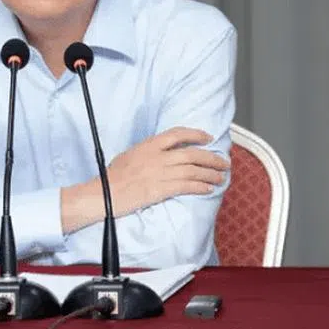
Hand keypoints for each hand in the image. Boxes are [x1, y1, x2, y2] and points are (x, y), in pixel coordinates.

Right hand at [104, 126, 228, 216]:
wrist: (105, 194)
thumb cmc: (113, 177)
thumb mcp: (130, 155)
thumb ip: (148, 152)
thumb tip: (162, 153)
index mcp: (149, 145)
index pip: (178, 134)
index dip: (196, 135)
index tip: (208, 138)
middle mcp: (157, 156)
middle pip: (192, 154)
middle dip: (211, 158)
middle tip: (223, 163)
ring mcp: (160, 173)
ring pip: (193, 170)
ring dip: (210, 174)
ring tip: (220, 177)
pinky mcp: (161, 189)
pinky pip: (187, 186)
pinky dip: (200, 187)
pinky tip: (208, 189)